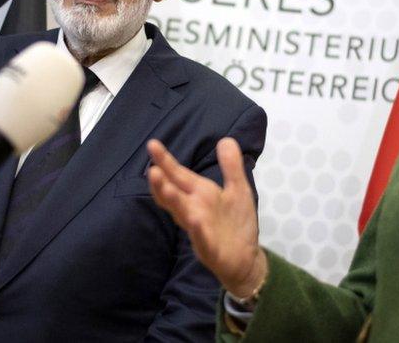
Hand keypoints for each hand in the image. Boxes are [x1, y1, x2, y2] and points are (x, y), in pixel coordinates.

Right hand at [147, 138, 267, 297]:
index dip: (166, 161)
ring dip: (173, 201)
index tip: (152, 144)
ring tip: (163, 188)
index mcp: (200, 194)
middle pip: (174, 194)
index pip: (179, 175)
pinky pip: (202, 239)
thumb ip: (230, 166)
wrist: (247, 259)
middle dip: (162, 183)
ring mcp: (200, 229)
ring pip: (182, 214)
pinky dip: (198, 230)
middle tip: (151, 169)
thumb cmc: (236, 223)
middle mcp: (194, 209)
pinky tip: (195, 221)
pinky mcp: (210, 248)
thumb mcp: (238, 189)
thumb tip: (225, 139)